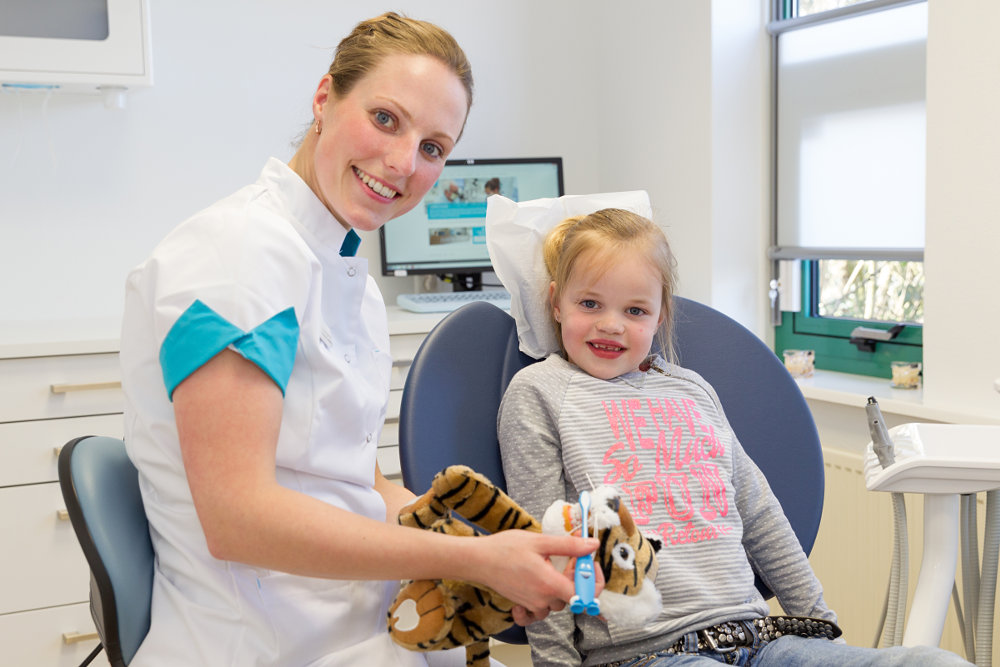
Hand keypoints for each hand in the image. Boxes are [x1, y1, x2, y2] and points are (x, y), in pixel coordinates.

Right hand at [471, 531, 598, 624]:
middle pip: (572, 597)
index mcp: (549, 584)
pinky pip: (540, 612)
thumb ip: (569, 546)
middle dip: (576, 578)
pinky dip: (544, 603)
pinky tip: (540, 588)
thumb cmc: (505, 548)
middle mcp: (542, 599)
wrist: (478, 560)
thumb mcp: (540, 541)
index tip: (589, 564)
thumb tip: (592, 545)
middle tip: (569, 558)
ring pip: (558, 604)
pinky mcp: (523, 605)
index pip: (584, 594)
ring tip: (553, 566)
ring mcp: (532, 604)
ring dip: (561, 587)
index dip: (593, 581)